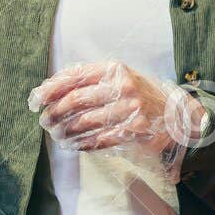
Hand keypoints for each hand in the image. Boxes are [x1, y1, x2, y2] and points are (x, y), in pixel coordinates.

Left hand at [27, 60, 205, 155]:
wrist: (179, 116)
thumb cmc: (142, 96)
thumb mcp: (121, 78)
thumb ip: (91, 80)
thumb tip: (51, 89)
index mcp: (115, 69)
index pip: (74, 76)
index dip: (50, 89)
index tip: (36, 101)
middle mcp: (123, 86)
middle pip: (75, 101)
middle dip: (54, 113)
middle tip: (45, 122)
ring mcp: (130, 109)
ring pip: (84, 123)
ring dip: (65, 132)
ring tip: (57, 135)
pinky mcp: (134, 131)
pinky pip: (99, 139)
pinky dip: (82, 144)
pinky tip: (73, 145)